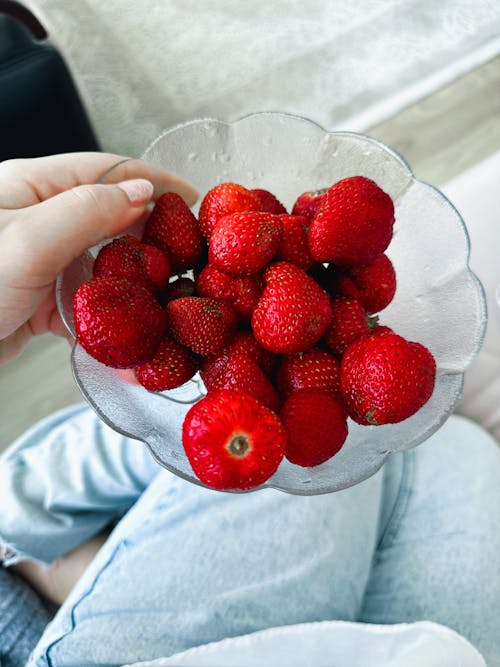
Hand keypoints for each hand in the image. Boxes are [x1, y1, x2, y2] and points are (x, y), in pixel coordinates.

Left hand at [0, 152, 196, 363]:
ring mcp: (40, 260)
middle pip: (111, 217)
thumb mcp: (26, 242)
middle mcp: (39, 218)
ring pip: (102, 263)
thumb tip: (142, 194)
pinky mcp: (39, 299)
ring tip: (168, 300)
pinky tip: (126, 335)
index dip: (155, 181)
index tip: (195, 199)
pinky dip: (107, 318)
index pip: (108, 171)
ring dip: (134, 283)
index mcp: (32, 187)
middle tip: (191, 259)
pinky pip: (85, 301)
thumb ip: (87, 212)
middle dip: (152, 237)